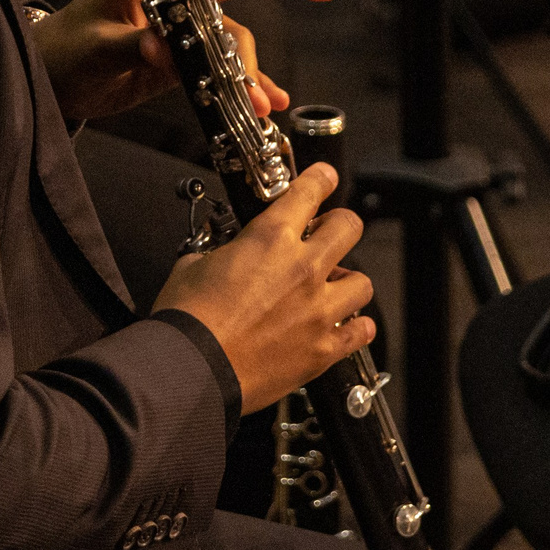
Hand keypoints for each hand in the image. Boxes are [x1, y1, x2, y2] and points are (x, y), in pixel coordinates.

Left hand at [30, 0, 334, 121]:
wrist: (56, 85)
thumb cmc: (64, 51)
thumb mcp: (92, 46)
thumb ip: (130, 45)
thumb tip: (161, 48)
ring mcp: (186, 28)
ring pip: (237, 37)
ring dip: (250, 69)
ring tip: (255, 101)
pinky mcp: (189, 61)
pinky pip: (229, 70)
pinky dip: (250, 86)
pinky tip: (267, 102)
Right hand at [154, 161, 374, 412]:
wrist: (191, 371)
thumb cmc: (187, 321)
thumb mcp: (191, 267)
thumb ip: (218, 254)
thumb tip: (219, 256)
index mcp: (269, 239)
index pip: (310, 190)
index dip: (321, 179)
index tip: (325, 179)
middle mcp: (303, 268)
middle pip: (349, 227)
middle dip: (339, 226)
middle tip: (326, 235)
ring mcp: (318, 309)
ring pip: (362, 282)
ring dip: (347, 282)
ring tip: (332, 289)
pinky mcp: (323, 349)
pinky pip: (361, 331)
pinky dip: (356, 327)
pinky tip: (344, 327)